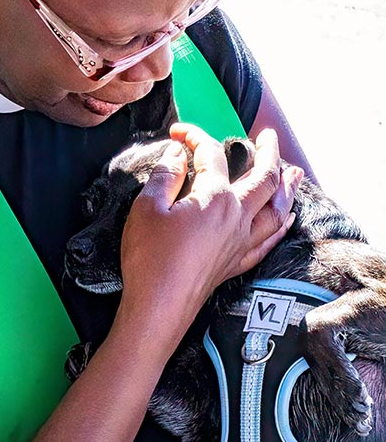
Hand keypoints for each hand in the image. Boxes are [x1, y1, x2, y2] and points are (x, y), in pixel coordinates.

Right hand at [117, 124, 300, 355]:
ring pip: (276, 209)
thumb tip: (177, 154)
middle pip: (264, 178)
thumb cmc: (149, 258)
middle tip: (268, 135)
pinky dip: (281, 226)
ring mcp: (240, 242)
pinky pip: (269, 240)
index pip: (210, 155)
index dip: (195, 137)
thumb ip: (165, 175)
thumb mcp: (146, 207)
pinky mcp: (237, 263)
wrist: (158, 308)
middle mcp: (235, 217)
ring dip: (287, 188)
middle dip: (269, 152)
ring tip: (295, 173)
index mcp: (214, 198)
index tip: (177, 133)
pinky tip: (286, 220)